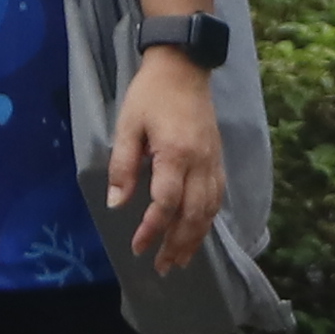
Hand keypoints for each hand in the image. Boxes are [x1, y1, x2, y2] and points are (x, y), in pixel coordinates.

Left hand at [106, 38, 228, 271]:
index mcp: (175, 154)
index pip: (166, 203)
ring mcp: (213, 161)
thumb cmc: (151, 94)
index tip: (138, 246)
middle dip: (177, 244)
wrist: (184, 66)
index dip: (152, 229)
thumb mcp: (127, 126)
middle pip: (193, 215)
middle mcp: (200, 163)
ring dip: (195, 238)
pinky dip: (208, 220)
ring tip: (181, 260)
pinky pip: (217, 197)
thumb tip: (117, 204)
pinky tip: (199, 231)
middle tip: (162, 267)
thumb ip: (123, 166)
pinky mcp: (218, 158)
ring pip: (209, 210)